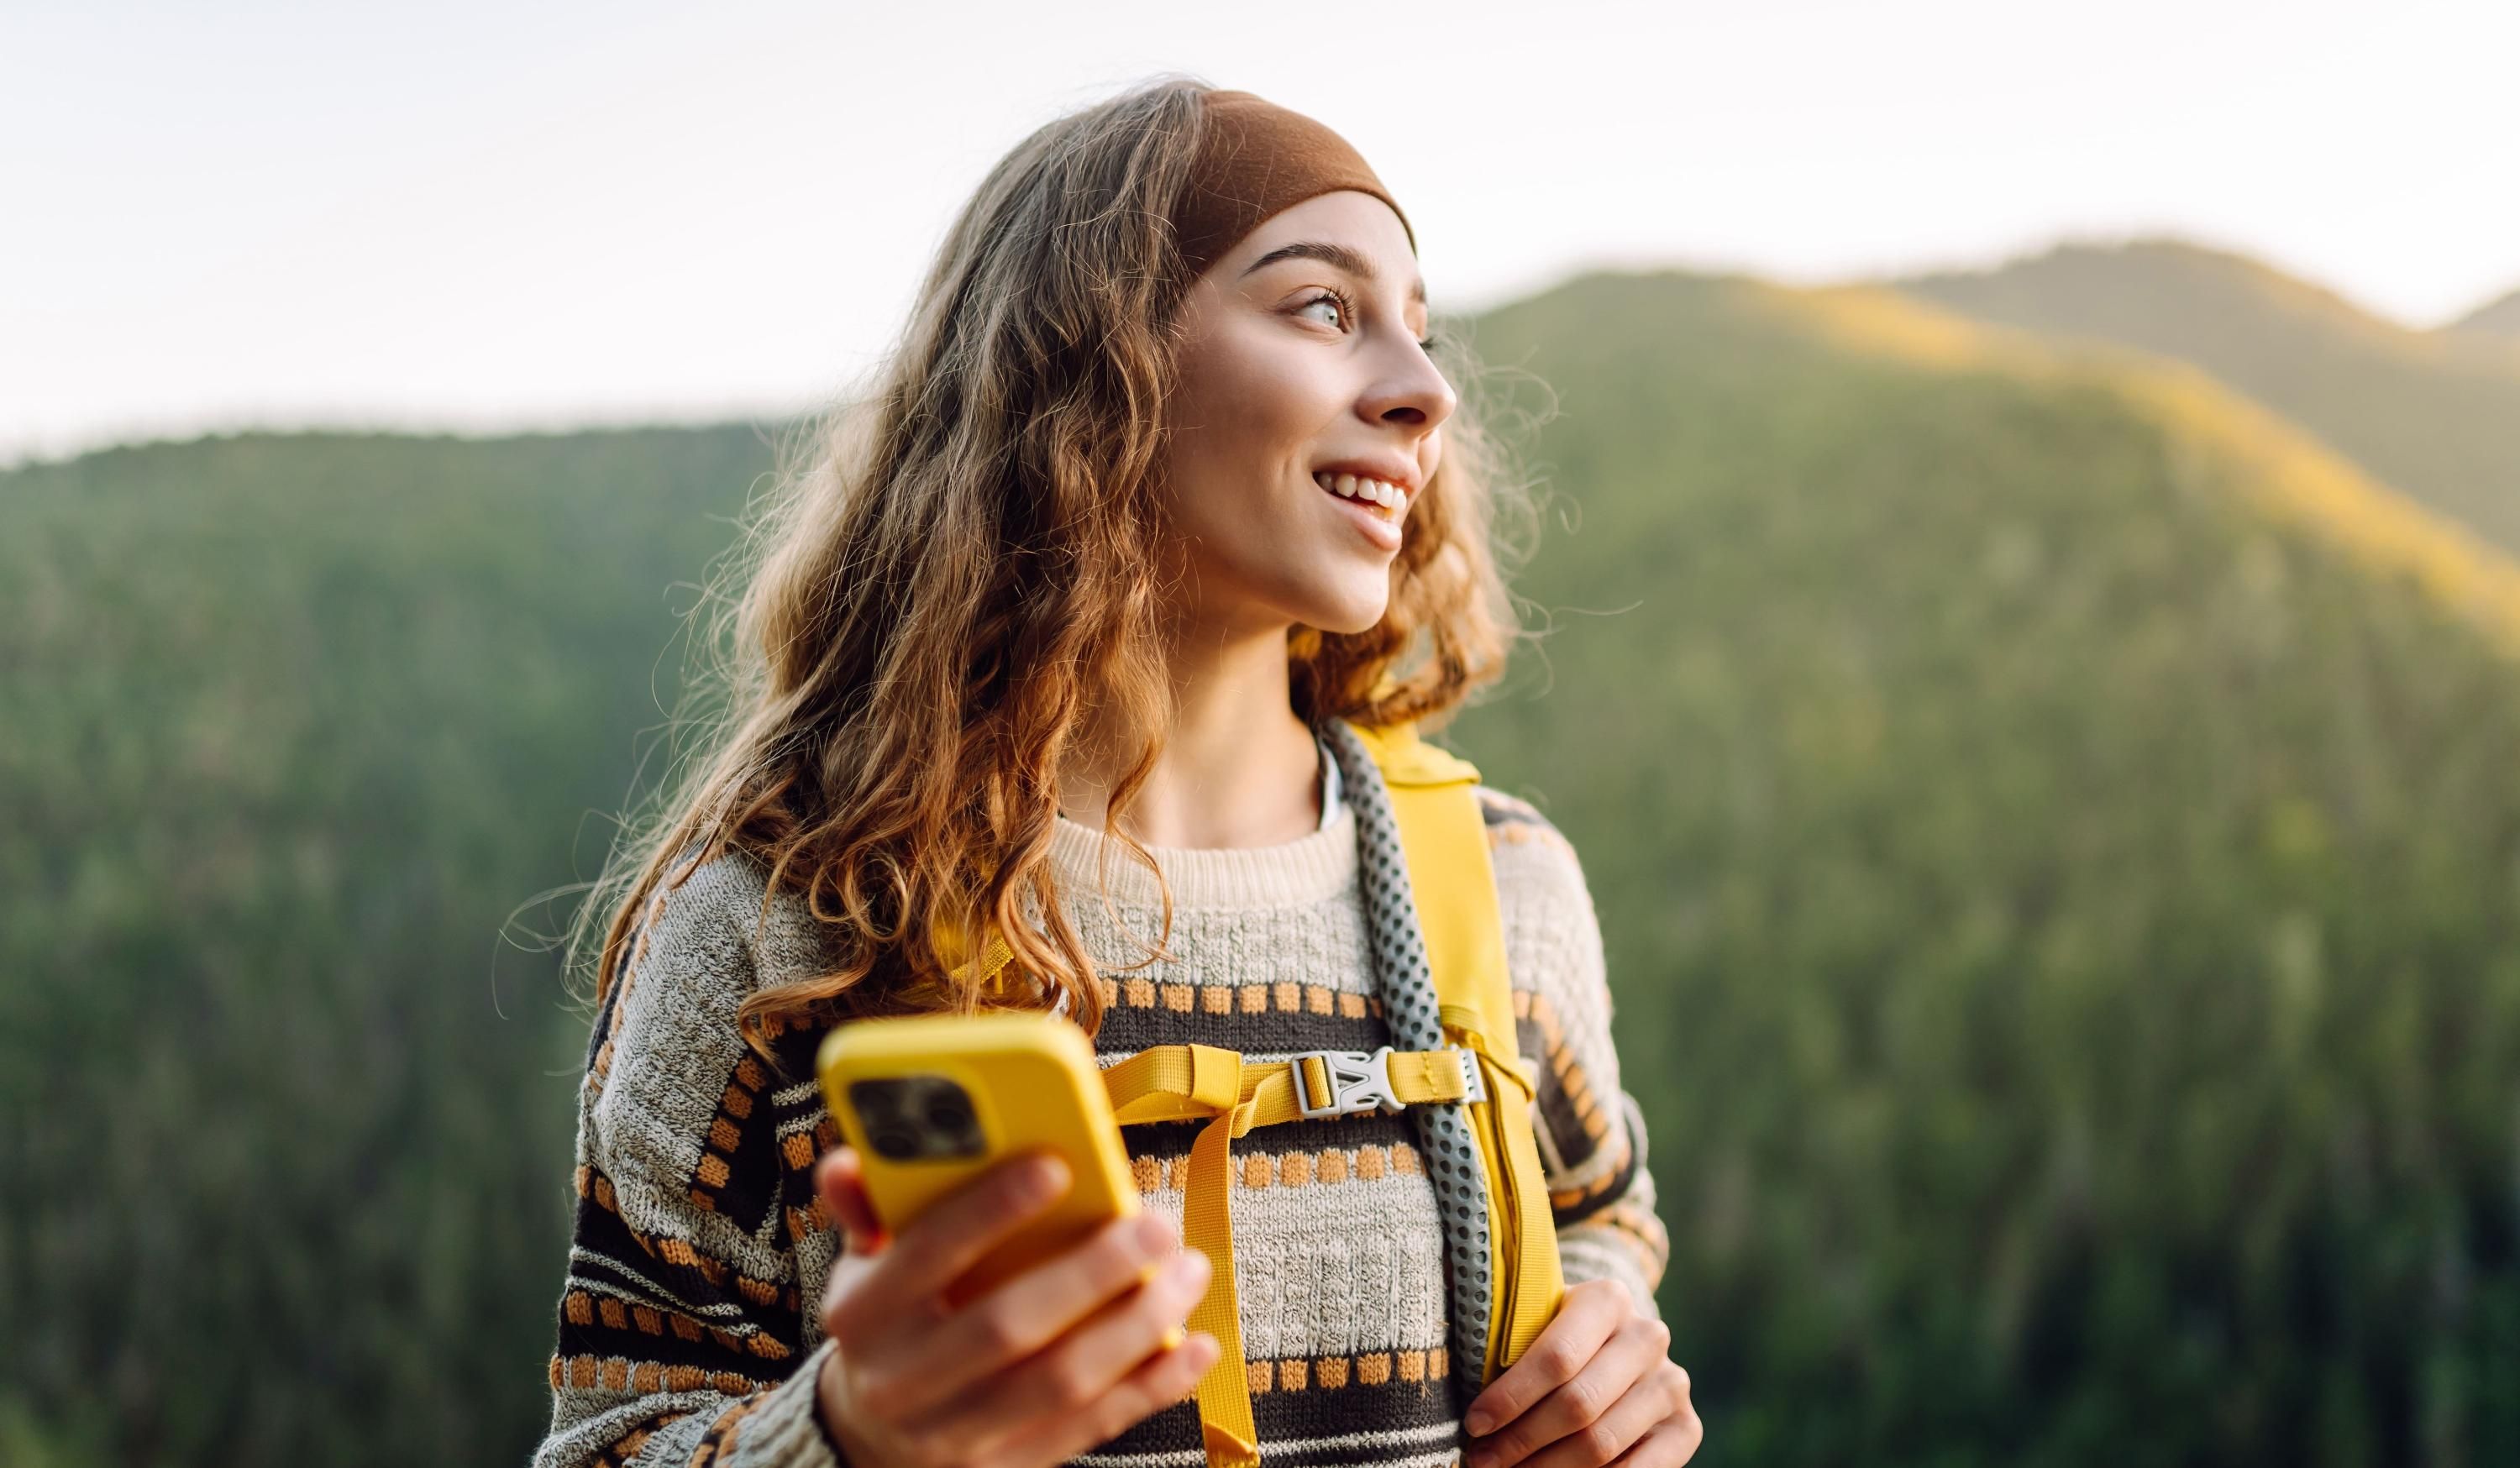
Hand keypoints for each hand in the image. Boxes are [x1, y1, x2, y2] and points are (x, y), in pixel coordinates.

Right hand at [810, 1145, 1219, 1467]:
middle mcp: (906, 1380)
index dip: (990, 1211)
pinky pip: (1092, 1427)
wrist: (872, 1435)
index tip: (1059, 1166)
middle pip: (1007, 1327)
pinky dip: (1152, 1386)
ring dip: (1137, 1326)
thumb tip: (853, 1159)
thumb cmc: (890, 1321)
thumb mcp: (863, 1264)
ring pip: (1060, 1381)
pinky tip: (1195, 1344)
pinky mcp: (1011, 1464)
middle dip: (1091, 1273)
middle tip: (1156, 1228)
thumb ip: (868, 1207)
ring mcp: (960, 1433)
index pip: (927, 1255)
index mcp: (866, 1314)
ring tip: (1187, 1273)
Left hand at [1462, 1278, 1700, 1467]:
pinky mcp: (1687, 1427)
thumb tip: (1462, 1377)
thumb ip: (1503, 1341)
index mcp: (1607, 1299)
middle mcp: (1648, 1336)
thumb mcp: (1533, 1323)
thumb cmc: (1553, 1337)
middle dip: (1522, 1440)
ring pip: (1602, 1442)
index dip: (1511, 1397)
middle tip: (1483, 1460)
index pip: (1557, 1356)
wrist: (1614, 1347)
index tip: (1475, 1424)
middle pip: (1578, 1405)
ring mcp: (1672, 1383)